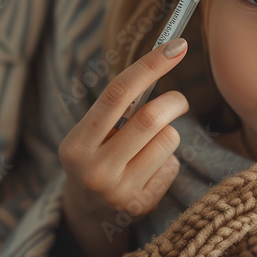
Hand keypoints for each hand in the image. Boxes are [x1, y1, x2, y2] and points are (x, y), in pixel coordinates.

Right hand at [58, 38, 188, 256]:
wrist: (89, 211)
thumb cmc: (97, 154)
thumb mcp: (94, 132)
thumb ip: (120, 107)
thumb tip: (164, 58)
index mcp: (77, 143)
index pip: (117, 93)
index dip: (150, 66)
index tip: (177, 45)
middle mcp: (94, 169)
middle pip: (151, 119)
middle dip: (174, 101)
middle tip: (179, 100)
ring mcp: (118, 191)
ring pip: (168, 141)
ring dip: (169, 134)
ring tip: (151, 145)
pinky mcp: (141, 206)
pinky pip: (173, 165)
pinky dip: (168, 160)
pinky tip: (149, 172)